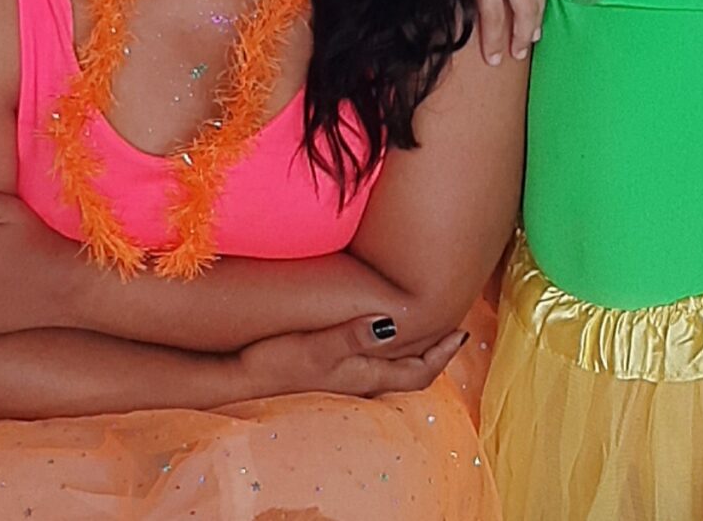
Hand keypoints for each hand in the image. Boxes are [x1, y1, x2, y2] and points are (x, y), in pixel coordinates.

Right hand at [234, 315, 466, 400]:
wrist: (242, 376)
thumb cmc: (278, 360)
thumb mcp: (317, 346)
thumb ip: (354, 335)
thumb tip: (394, 324)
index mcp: (364, 374)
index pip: (418, 372)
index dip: (442, 355)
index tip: (461, 333)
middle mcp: (359, 378)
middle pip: (410, 370)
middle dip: (433, 349)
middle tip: (449, 324)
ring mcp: (343, 376)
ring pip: (390, 365)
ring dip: (410, 348)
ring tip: (421, 324)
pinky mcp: (328, 368)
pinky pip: (370, 360)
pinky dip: (385, 347)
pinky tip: (376, 330)